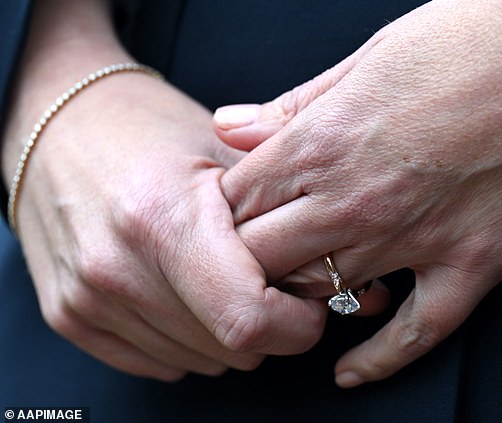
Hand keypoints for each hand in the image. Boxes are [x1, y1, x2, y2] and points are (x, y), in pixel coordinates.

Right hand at [2, 0, 325, 380]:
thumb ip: (289, 218)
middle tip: (268, 280)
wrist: (60, 128)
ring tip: (221, 276)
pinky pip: (159, 363)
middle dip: (269, 326)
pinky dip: (188, 340)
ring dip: (227, 333)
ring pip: (200, 362)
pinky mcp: (71, 317)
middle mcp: (116, 267)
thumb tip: (370, 290)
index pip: (248, 320)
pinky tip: (185, 292)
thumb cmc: (147, 130)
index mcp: (163, 218)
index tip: (308, 303)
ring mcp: (87, 299)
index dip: (297, 324)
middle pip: (229, 349)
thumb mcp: (226, 151)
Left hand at [216, 0, 501, 386]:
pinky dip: (377, 359)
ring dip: (299, 302)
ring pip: (323, 298)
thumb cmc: (474, 35)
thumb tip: (230, 127)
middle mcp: (359, 200)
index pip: (234, 205)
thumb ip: (293, 107)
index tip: (227, 223)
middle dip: (245, 264)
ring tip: (294, 298)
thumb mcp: (368, 58)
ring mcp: (418, 238)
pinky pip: (415, 333)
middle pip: (262, 260)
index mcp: (325, 141)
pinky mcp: (475, 262)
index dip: (221, 218)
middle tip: (251, 263)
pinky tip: (349, 372)